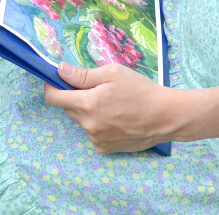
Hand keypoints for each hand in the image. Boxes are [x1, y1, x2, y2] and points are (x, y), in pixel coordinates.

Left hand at [43, 63, 172, 153]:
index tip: (57, 80)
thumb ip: (82, 75)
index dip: (52, 86)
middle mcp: (88, 125)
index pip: (54, 98)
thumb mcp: (112, 73)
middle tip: (95, 88)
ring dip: (88, 111)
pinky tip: (116, 118)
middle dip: (75, 96)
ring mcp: (96, 139)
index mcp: (87, 104)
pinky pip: (93, 133)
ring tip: (112, 104)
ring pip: (82, 120)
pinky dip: (98, 125)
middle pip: (68, 108)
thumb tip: (60, 70)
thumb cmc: (141, 90)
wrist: (165, 116)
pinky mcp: (105, 148)